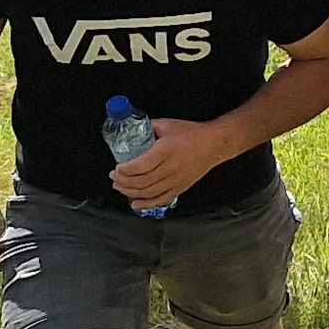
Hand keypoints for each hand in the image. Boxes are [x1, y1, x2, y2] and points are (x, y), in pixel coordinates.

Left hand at [109, 115, 234, 211]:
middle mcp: (170, 168)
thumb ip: (149, 128)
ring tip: (120, 188)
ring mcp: (176, 180)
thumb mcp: (168, 124)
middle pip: (142, 181)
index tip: (116, 168)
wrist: (214, 144)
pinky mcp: (180, 187)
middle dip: (124, 182)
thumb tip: (134, 132)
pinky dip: (147, 204)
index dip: (125, 170)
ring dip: (131, 192)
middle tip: (114, 178)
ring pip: (149, 192)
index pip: (141, 165)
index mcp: (166, 151)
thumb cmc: (192, 133)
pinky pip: (161, 200)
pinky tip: (135, 204)